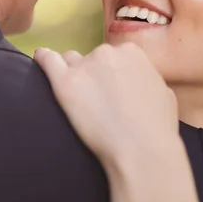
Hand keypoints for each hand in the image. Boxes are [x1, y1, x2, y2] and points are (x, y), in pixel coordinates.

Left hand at [34, 43, 180, 175]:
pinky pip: (48, 61)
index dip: (113, 73)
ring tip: (76, 94)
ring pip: (71, 61)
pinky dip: (43, 59)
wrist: (141, 149)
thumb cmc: (157, 127)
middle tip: (97, 99)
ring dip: (73, 72)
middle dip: (94, 74)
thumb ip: (146, 79)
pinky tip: (39, 59)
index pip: (115, 56)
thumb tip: (139, 80)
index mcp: (132, 52)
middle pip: (93, 58)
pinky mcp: (65, 83)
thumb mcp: (164, 93)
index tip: (112, 89)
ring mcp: (84, 66)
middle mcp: (107, 53)